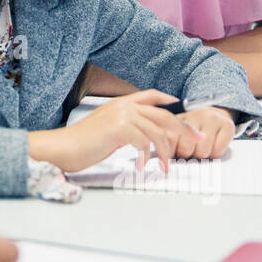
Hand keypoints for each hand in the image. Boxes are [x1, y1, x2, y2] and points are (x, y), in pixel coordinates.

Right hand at [29, 90, 195, 173]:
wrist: (65, 147)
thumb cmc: (84, 142)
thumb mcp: (108, 129)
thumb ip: (126, 127)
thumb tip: (144, 137)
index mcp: (121, 103)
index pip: (151, 95)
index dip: (168, 99)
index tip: (181, 106)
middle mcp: (124, 106)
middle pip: (162, 114)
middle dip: (183, 128)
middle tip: (197, 140)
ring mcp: (122, 115)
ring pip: (157, 132)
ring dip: (166, 152)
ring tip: (166, 166)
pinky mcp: (119, 128)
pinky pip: (144, 143)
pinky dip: (146, 157)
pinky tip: (142, 167)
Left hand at [173, 107, 235, 158]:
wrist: (215, 112)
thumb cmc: (192, 125)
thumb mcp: (176, 128)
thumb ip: (168, 139)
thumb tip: (164, 157)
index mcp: (178, 114)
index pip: (169, 139)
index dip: (170, 152)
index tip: (172, 155)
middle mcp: (195, 114)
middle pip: (185, 149)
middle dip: (186, 155)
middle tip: (188, 151)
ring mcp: (212, 118)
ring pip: (202, 152)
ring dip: (200, 155)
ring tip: (200, 148)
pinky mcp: (227, 125)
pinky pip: (217, 151)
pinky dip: (215, 154)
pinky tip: (212, 146)